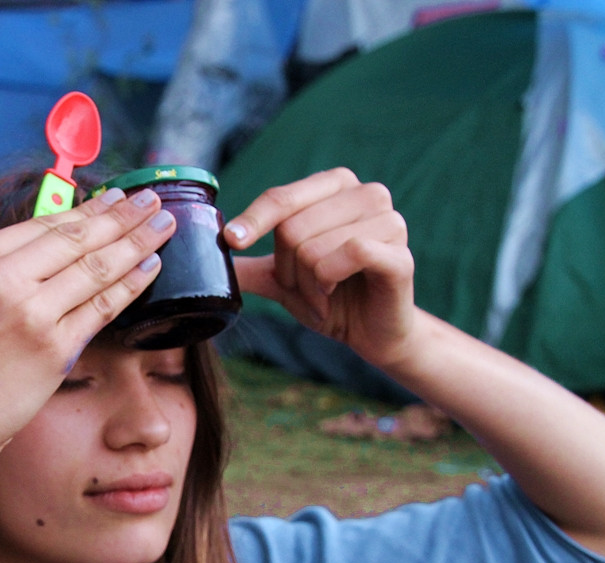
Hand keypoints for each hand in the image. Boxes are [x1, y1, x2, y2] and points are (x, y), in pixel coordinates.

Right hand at [0, 188, 173, 492]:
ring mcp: (29, 313)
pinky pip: (102, 307)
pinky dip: (132, 283)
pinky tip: (151, 267)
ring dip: (137, 241)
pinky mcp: (51, 349)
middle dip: (122, 216)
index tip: (114, 199)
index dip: (88, 209)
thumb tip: (42, 253)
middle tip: (152, 201)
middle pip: (76, 237)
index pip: (45, 225)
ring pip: (96, 266)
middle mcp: (0, 277)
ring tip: (163, 224)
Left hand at [223, 168, 415, 368]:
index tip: (231, 240)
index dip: (252, 220)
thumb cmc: (329, 297)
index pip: (281, 197)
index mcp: (336, 187)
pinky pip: (349, 255)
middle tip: (306, 288)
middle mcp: (366, 194)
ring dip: (308, 284)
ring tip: (324, 295)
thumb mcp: (281, 279)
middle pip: (292, 228)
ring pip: (314, 248)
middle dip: (288, 271)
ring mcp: (389, 220)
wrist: (371, 333)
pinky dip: (329, 282)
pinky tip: (335, 294)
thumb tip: (204, 257)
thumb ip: (249, 265)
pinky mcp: (400, 254)